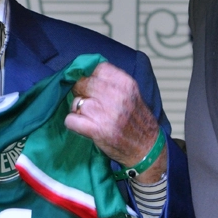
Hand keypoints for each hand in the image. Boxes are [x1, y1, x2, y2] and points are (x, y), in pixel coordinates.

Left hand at [65, 62, 166, 183]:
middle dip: (81, 92)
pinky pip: (70, 120)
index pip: (98, 68)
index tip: (93, 86)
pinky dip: (73, 123)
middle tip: (86, 102)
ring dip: (77, 109)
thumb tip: (87, 74)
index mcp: (126, 84)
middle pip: (83, 83)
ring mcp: (106, 113)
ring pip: (76, 101)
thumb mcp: (132, 94)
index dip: (92, 77)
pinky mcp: (97, 130)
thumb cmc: (138, 122)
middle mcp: (116, 96)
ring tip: (88, 116)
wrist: (147, 149)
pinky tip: (83, 126)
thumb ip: (113, 83)